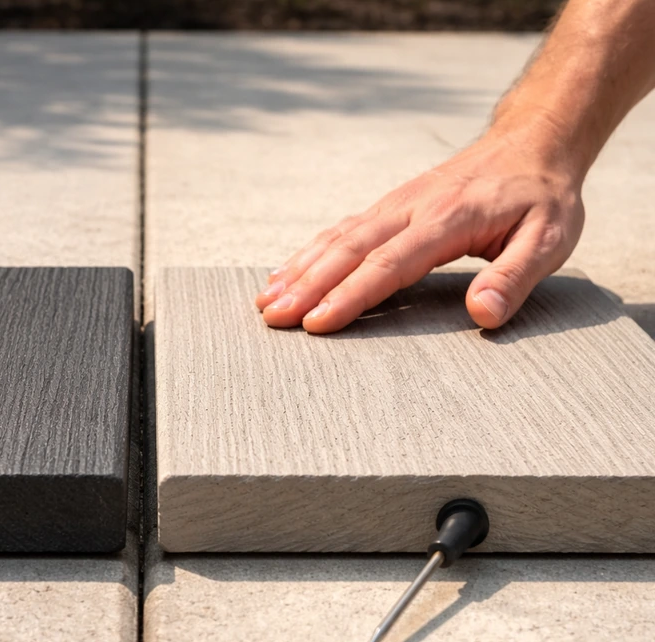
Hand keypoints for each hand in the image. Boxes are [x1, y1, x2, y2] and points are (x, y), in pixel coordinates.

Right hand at [255, 125, 585, 332]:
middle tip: (274, 319)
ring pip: (337, 238)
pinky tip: (287, 274)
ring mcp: (395, 205)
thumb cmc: (541, 198)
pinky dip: (309, 253)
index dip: (350, 296)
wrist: (532, 143)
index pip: (389, 264)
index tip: (317, 324)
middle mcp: (410, 209)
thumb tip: (482, 314)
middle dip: (308, 287)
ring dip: (299, 270)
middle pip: (349, 251)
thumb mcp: (549, 239)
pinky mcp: (388, 206)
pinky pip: (341, 230)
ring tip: (266, 301)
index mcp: (446, 220)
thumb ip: (514, 277)